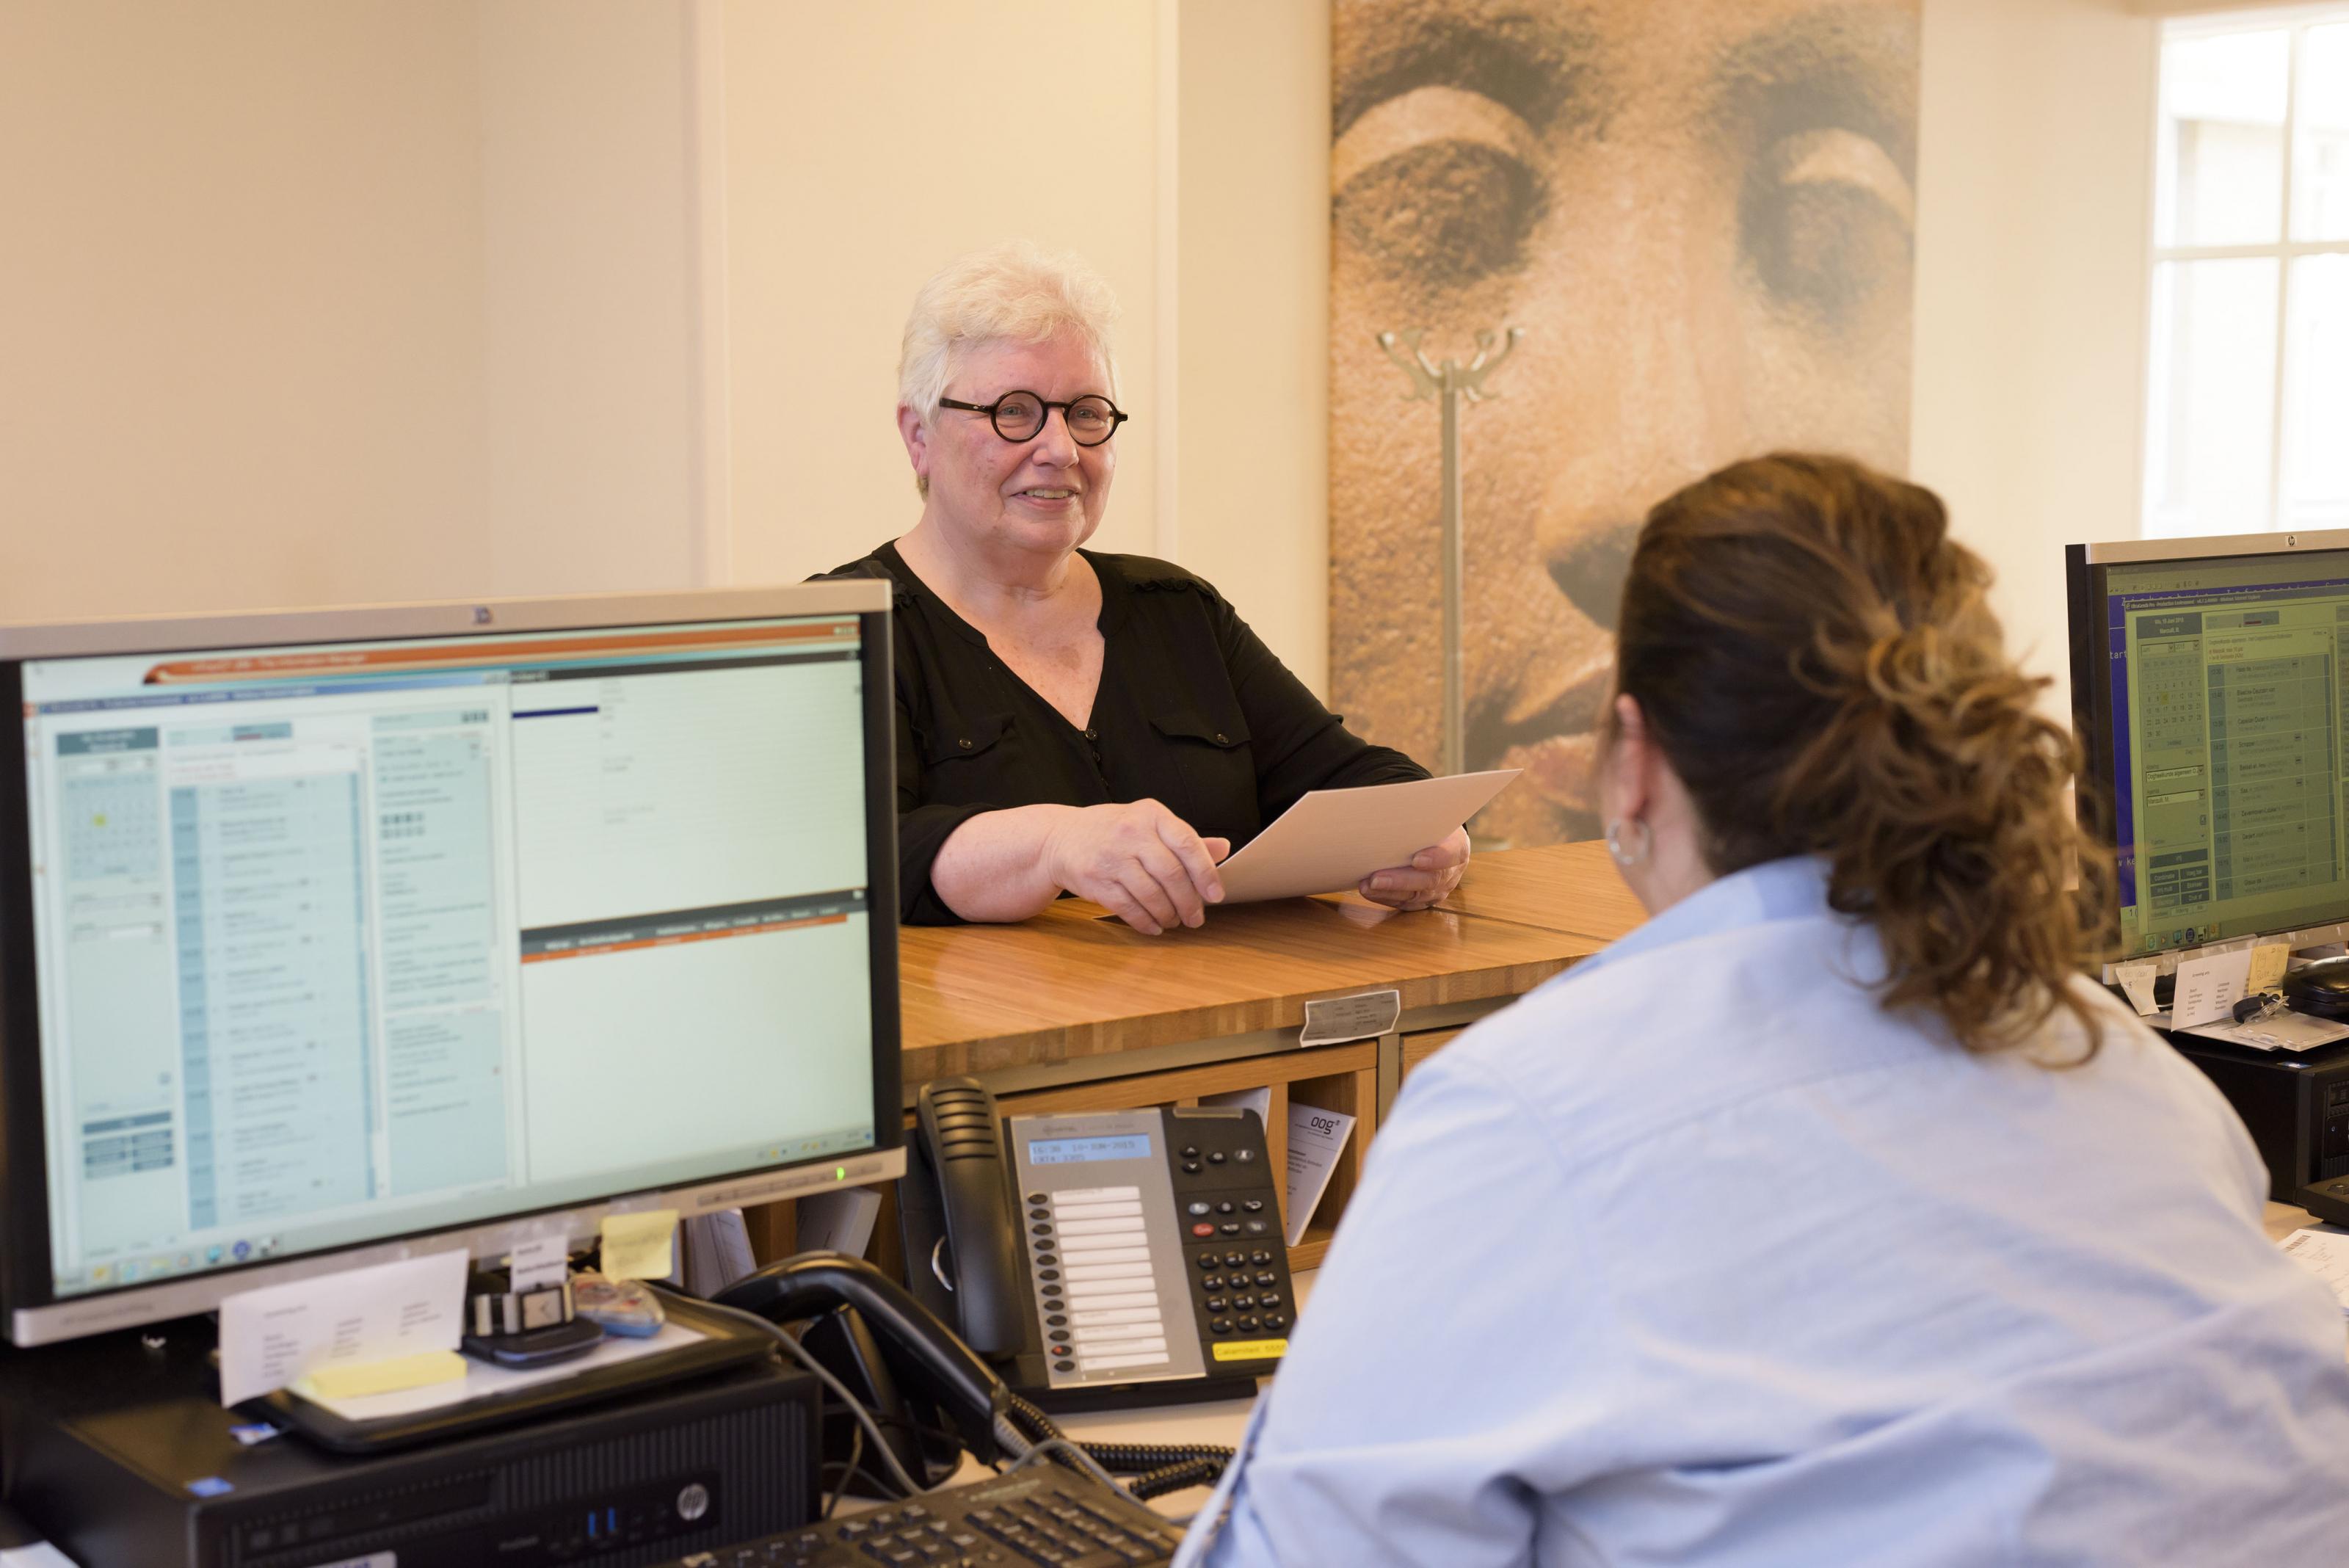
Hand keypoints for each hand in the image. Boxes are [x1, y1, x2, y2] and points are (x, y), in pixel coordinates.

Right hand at [1043, 799, 1228, 935]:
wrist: (1061, 838)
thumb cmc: (1113, 831)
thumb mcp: (1148, 824)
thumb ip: (1184, 839)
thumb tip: (1224, 848)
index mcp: (1151, 815)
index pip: (1187, 843)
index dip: (1205, 873)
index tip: (1216, 895)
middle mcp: (1131, 833)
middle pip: (1171, 874)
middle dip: (1189, 902)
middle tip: (1196, 918)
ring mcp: (1112, 857)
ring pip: (1151, 895)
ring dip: (1168, 915)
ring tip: (1174, 921)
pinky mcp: (1096, 880)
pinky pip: (1128, 908)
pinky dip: (1146, 922)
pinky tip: (1154, 926)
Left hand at [1358, 826, 1469, 910]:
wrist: (1438, 841)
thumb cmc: (1430, 824)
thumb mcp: (1430, 815)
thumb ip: (1418, 815)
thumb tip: (1388, 805)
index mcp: (1458, 847)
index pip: (1452, 854)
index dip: (1437, 857)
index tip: (1417, 859)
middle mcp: (1451, 872)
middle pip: (1429, 880)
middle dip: (1400, 880)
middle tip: (1376, 879)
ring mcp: (1438, 889)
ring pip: (1415, 895)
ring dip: (1388, 892)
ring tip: (1365, 886)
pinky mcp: (1423, 900)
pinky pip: (1405, 903)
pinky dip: (1386, 898)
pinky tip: (1369, 891)